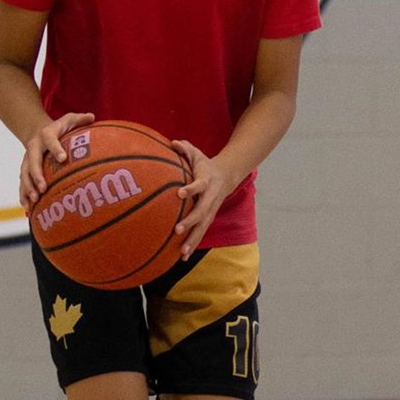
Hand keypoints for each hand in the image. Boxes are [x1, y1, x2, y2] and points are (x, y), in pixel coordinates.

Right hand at [20, 112, 94, 207]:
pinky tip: (27, 207)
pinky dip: (23, 195)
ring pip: (24, 174)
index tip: (63, 158)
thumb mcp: (70, 119)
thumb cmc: (60, 128)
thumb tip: (92, 117)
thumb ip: (80, 119)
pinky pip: (22, 183)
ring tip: (34, 200)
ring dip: (28, 188)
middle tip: (44, 188)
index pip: (51, 141)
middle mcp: (34, 147)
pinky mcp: (25, 169)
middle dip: (36, 175)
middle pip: (32, 161)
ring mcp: (27, 159)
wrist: (37, 131)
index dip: (56, 148)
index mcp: (46, 135)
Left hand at [170, 140, 235, 256]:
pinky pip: (200, 233)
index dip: (190, 189)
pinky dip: (192, 245)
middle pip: (201, 212)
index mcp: (206, 182)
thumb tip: (173, 142)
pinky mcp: (208, 219)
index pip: (198, 186)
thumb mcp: (197, 155)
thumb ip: (185, 149)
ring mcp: (210, 211)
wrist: (227, 177)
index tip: (179, 193)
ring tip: (182, 252)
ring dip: (192, 240)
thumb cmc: (206, 166)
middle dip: (190, 221)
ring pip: (202, 227)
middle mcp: (210, 199)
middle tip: (177, 229)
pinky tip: (182, 257)